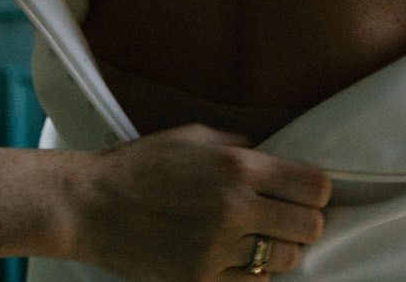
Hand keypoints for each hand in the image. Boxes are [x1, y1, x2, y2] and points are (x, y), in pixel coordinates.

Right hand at [62, 125, 330, 280]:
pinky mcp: (201, 279)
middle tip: (286, 218)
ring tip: (261, 239)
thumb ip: (240, 146)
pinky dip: (250, 272)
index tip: (305, 193)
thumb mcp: (194, 137)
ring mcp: (218, 249)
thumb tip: (273, 155)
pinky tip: (235, 256)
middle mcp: (235, 208)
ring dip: (280, 250)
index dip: (316, 191)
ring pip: (285, 260)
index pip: (314, 187)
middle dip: (304, 222)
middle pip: (310, 227)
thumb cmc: (140, 164)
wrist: (90, 205)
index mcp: (238, 167)